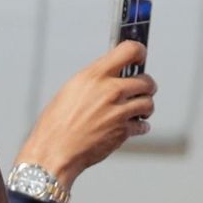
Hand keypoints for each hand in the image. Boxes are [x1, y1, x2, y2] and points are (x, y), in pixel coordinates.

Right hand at [15, 42, 157, 187]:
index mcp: (94, 75)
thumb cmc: (56, 124)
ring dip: (146, 107)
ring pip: (148, 103)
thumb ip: (95, 80)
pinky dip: (140, 126)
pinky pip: (143, 125)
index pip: (129, 50)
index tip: (140, 57)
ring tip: (140, 110)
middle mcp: (110, 90)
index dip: (139, 52)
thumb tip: (111, 75)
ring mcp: (118, 112)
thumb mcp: (71, 90)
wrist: (54, 151)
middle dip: (146, 86)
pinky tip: (133, 126)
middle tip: (142, 90)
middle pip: (146, 80)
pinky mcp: (123, 131)